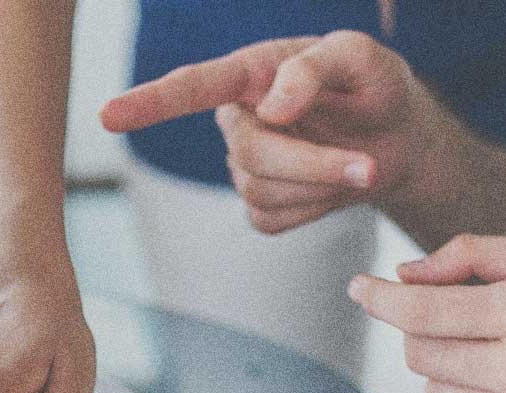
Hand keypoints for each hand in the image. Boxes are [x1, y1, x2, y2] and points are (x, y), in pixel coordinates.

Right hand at [101, 31, 438, 233]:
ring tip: (358, 165)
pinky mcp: (260, 205)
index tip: (106, 117)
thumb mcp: (362, 58)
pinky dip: (314, 209)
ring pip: (261, 191)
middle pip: (249, 154)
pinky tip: (331, 187)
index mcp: (251, 72)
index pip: (191, 87)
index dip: (148, 103)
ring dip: (321, 185)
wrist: (400, 139)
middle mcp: (238, 117)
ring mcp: (244, 165)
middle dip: (312, 165)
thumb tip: (271, 108)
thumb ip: (314, 68)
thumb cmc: (375, 87)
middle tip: (367, 166)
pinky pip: (272, 220)